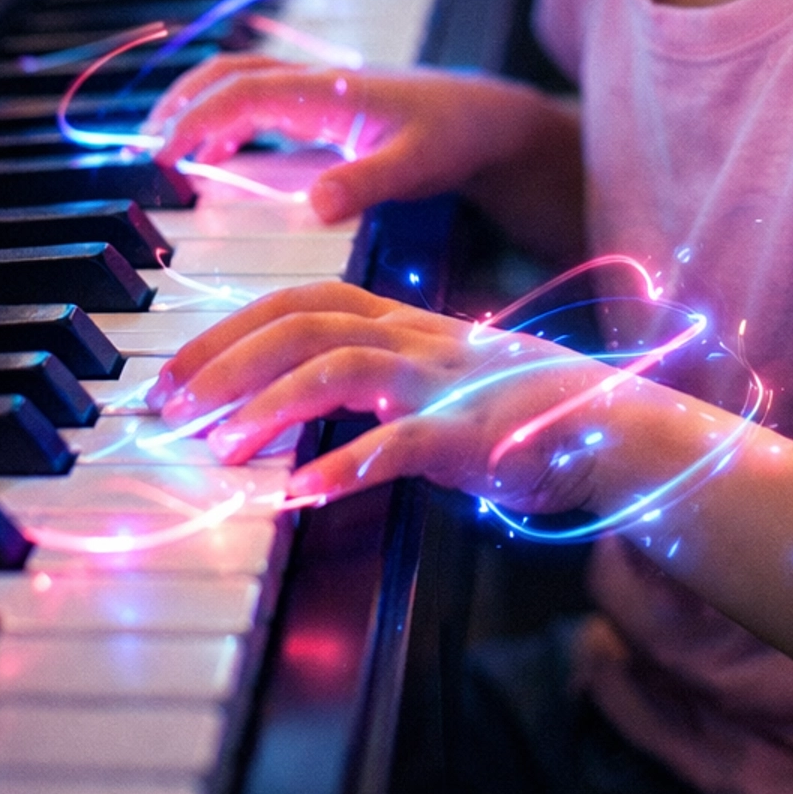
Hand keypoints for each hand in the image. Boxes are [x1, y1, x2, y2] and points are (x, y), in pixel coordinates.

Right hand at [148, 58, 581, 243]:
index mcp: (328, 90)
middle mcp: (315, 83)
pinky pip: (259, 102)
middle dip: (181, 102)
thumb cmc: (455, 136)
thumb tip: (314, 203)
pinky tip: (217, 157)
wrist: (488, 118)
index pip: (242, 90)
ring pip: (240, 83)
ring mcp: (317, 92)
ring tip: (165, 152)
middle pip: (228, 74)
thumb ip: (366, 185)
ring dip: (199, 107)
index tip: (164, 154)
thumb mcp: (416, 167)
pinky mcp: (324, 107)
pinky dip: (225, 121)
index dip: (196, 117)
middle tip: (147, 147)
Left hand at [150, 280, 655, 517]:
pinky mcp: (474, 438)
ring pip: (339, 369)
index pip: (306, 299)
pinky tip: (299, 493)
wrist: (623, 432)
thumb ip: (381, 389)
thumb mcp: (445, 386)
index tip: (178, 372)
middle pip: (305, 323)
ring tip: (219, 447)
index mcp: (411, 326)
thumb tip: (300, 410)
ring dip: (267, 407)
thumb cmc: (531, 416)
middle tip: (169, 408)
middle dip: (225, 359)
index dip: (233, 328)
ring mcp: (447, 387)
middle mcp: (422, 343)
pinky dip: (344, 466)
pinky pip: (400, 445)